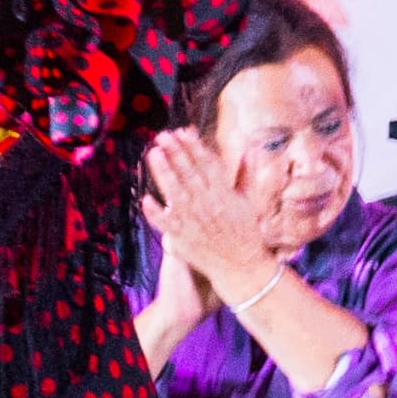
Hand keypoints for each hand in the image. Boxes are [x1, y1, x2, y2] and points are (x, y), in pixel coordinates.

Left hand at [141, 130, 271, 284]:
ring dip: (164, 172)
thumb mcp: (249, 201)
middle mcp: (208, 203)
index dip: (194, 146)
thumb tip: (251, 150)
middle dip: (176, 152)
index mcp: (224, 193)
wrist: (241, 266)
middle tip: (162, 136)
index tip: (183, 131)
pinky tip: (145, 198)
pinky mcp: (183, 237)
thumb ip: (246, 174)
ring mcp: (194, 220)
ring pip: (175, 192)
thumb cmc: (246, 232)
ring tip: (153, 154)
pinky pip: (166, 223)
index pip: (207, 163)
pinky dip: (156, 212)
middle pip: (190, 173)